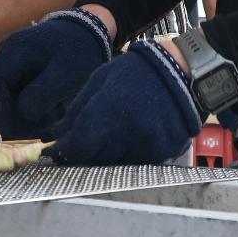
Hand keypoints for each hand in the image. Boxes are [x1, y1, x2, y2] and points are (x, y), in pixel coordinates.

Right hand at [0, 7, 111, 138]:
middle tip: (32, 134)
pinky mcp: (21, 75)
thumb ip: (43, 93)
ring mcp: (12, 66)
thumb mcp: (66, 72)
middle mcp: (6, 58)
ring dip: (21, 117)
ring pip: (5, 100)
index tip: (9, 134)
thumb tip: (24, 113)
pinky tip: (49, 116)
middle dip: (9, 117)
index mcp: (13, 51)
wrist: (90, 33)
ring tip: (48, 122)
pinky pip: (16, 98)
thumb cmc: (79, 50)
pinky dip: (29, 111)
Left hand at [53, 41, 200, 166]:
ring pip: (114, 165)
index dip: (64, 152)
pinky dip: (127, 156)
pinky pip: (137, 164)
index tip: (57, 151)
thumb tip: (57, 136)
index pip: (77, 147)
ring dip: (104, 157)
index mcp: (107, 113)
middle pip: (94, 160)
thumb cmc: (134, 72)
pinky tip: (127, 140)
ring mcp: (147, 146)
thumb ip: (77, 110)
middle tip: (80, 146)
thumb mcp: (100, 80)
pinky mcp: (163, 153)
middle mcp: (127, 134)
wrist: (180, 71)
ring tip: (106, 140)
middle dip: (83, 155)